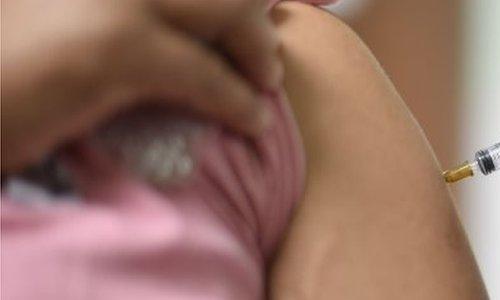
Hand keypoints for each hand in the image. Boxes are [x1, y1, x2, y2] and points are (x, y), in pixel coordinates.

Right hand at [1, 0, 279, 170]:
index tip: (257, 9)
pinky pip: (206, 72)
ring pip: (226, 7)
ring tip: (263, 82)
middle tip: (263, 50)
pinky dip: (240, 100)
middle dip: (250, 11)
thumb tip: (176, 15)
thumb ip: (117, 6)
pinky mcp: (110, 47)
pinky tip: (251, 119)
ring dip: (255, 48)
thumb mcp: (60, 12)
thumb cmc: (3, 61)